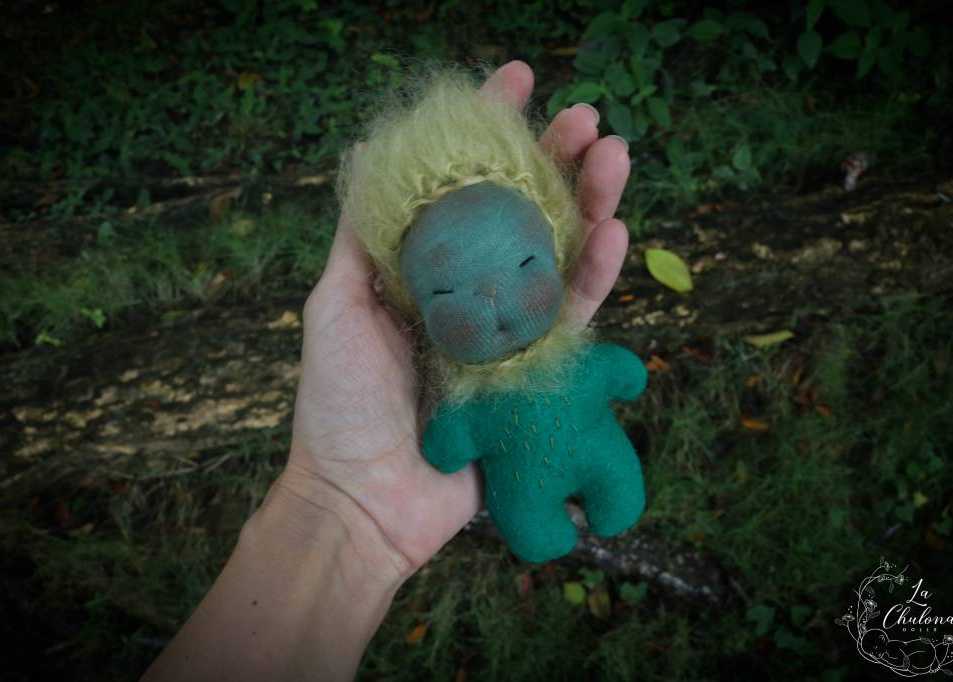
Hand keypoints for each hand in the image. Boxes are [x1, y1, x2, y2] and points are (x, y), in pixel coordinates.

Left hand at [279, 60, 632, 580]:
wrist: (363, 498)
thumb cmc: (338, 404)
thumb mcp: (335, 305)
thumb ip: (361, 233)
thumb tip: (370, 148)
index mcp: (425, 268)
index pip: (465, 185)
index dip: (493, 131)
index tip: (520, 78)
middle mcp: (472, 291)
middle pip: (526, 212)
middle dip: (558, 159)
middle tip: (588, 115)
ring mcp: (509, 330)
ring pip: (562, 254)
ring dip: (593, 203)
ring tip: (616, 154)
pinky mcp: (539, 373)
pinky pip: (574, 317)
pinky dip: (597, 275)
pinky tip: (616, 232)